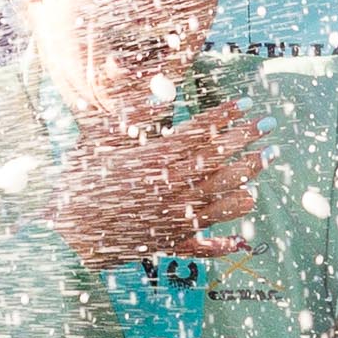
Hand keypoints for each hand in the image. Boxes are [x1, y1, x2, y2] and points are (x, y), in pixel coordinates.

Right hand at [47, 100, 265, 267]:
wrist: (68, 236)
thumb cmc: (78, 186)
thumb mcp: (97, 143)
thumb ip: (129, 118)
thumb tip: (158, 94)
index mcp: (156, 160)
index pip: (200, 132)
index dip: (225, 116)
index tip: (246, 104)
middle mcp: (173, 187)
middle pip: (220, 160)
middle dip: (247, 139)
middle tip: (269, 126)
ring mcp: (176, 217)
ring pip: (223, 196)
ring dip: (247, 177)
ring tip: (266, 161)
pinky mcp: (170, 241)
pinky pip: (206, 243)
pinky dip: (225, 242)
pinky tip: (241, 238)